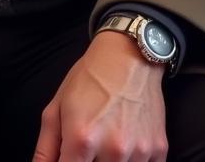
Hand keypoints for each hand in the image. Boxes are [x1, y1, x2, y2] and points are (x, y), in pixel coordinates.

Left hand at [33, 32, 167, 161]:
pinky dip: (132, 161)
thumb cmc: (90, 78)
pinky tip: (127, 143)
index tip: (69, 158)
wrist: (130, 55)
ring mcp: (139, 152)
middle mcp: (113, 150)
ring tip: (107, 141)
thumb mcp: (56, 107)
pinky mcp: (159, 150)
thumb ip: (45, 149)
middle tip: (88, 149)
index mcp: (82, 138)